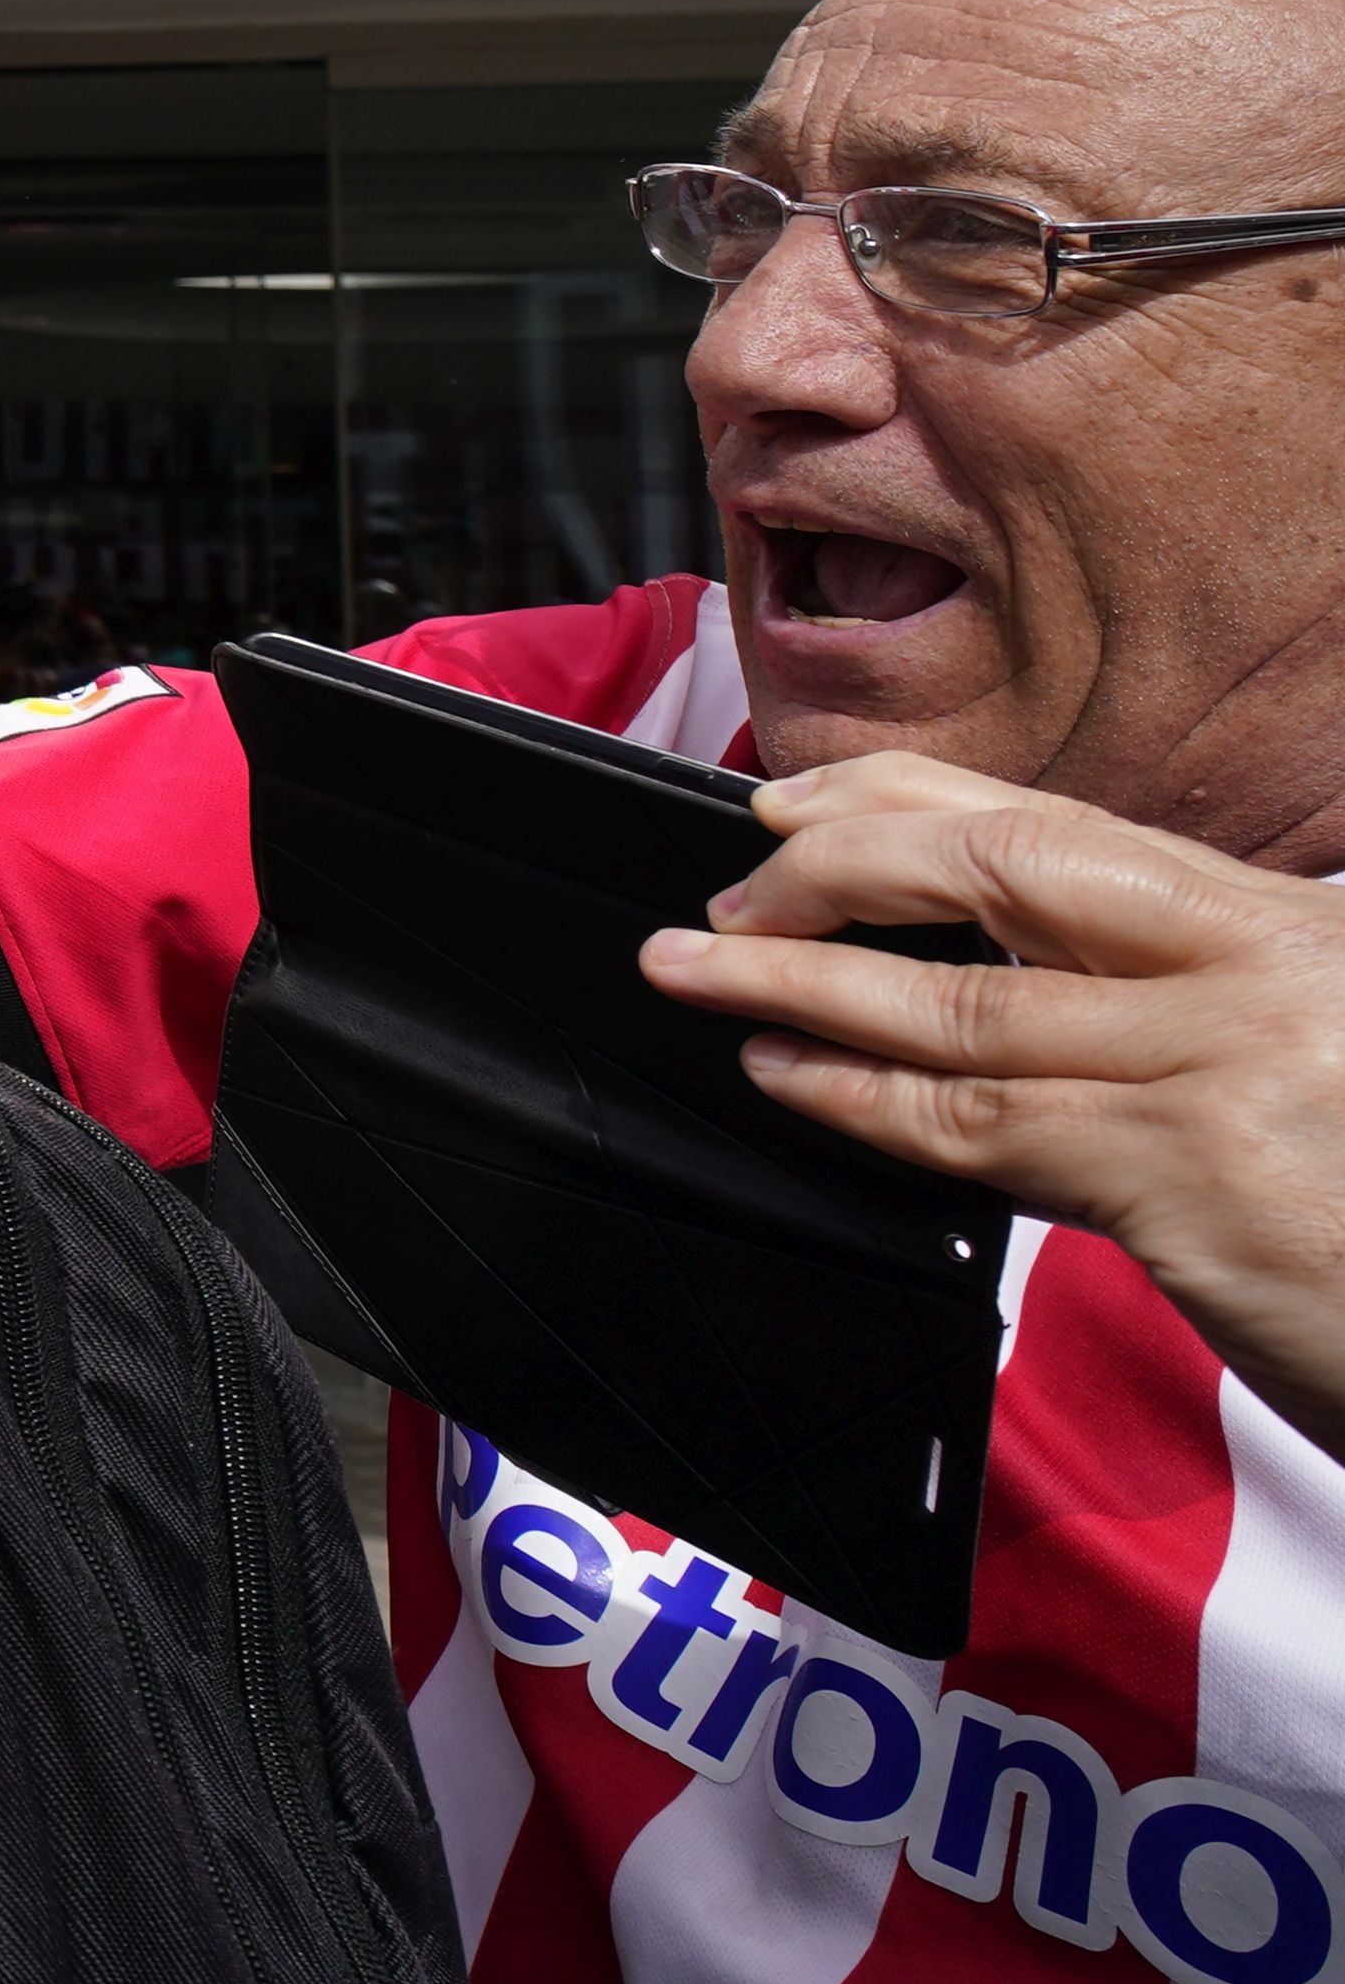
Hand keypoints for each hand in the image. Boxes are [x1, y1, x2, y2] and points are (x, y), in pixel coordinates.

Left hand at [646, 751, 1344, 1462]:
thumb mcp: (1313, 1059)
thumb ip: (1185, 998)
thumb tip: (1024, 968)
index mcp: (1282, 927)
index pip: (1063, 824)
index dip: (910, 800)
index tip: (800, 803)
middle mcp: (1259, 971)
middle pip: (999, 868)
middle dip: (837, 864)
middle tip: (731, 887)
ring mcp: (1224, 1070)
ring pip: (963, 1003)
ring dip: (800, 983)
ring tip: (700, 969)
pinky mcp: (1189, 1183)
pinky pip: (980, 1127)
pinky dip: (860, 1098)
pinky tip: (788, 1077)